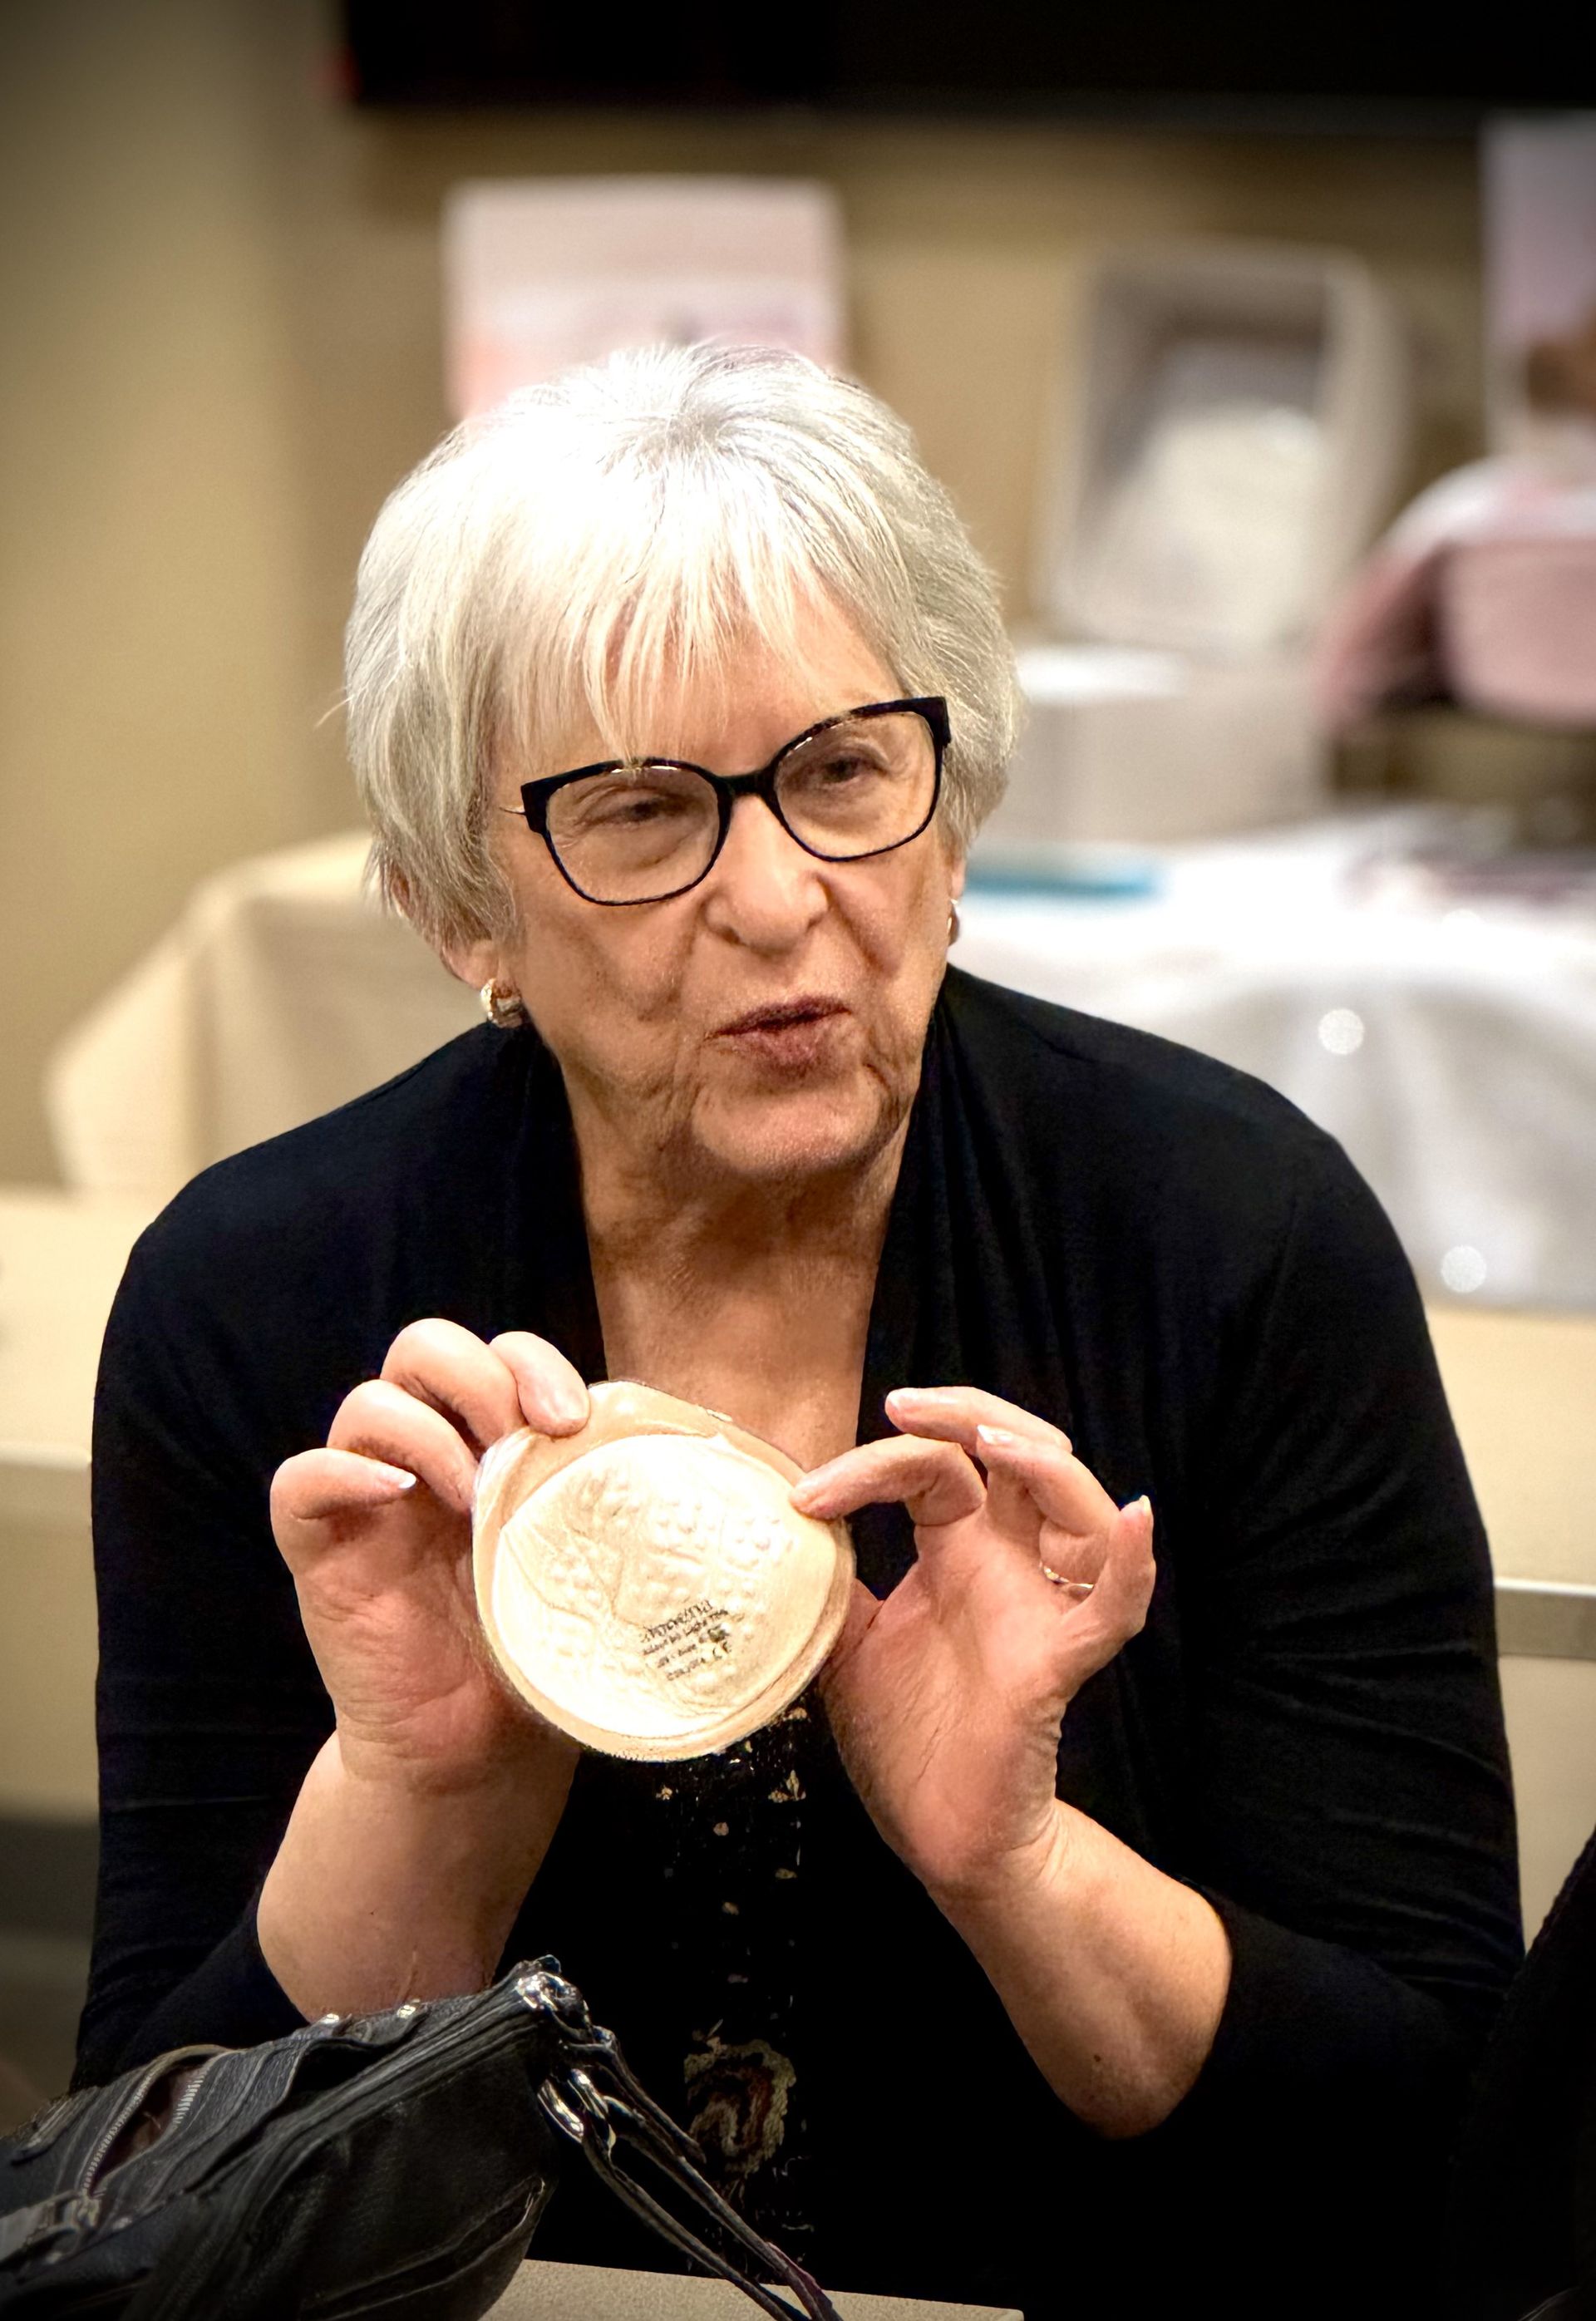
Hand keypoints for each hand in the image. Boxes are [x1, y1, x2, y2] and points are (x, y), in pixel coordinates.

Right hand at [269, 1319, 587, 1794]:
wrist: (479, 1749)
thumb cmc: (538, 1647)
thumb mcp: (584, 1559)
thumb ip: (608, 1497)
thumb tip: (683, 1448)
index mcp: (490, 1446)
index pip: (496, 1353)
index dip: (530, 1362)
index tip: (571, 1419)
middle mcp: (426, 1456)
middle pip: (424, 1348)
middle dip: (478, 1376)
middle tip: (519, 1437)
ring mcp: (369, 1499)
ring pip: (366, 1402)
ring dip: (427, 1432)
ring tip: (472, 1498)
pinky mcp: (320, 1550)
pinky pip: (298, 1480)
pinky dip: (340, 1470)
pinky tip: (395, 1493)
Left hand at [792, 1387, 1154, 1903]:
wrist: (941, 1835)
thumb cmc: (907, 1736)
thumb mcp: (845, 1642)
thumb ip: (825, 1582)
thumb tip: (768, 1531)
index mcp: (957, 1551)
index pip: (934, 1468)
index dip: (873, 1462)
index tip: (801, 1498)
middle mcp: (1007, 1564)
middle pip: (1018, 1450)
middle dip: (968, 1410)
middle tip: (903, 1404)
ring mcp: (1039, 1607)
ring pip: (1075, 1506)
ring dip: (1041, 1461)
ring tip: (991, 1442)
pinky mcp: (1058, 1663)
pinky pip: (1114, 1607)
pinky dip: (1131, 1563)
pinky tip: (1132, 1518)